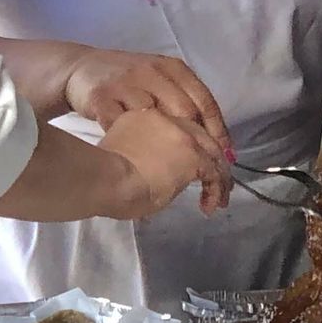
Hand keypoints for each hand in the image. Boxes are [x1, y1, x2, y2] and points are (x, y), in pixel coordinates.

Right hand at [64, 48, 232, 154]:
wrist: (81, 68)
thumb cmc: (129, 81)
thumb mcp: (160, 81)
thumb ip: (184, 102)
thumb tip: (216, 140)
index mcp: (173, 69)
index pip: (205, 101)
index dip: (218, 131)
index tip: (226, 156)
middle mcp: (153, 73)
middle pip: (185, 112)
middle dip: (197, 143)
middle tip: (202, 169)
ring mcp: (127, 84)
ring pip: (155, 121)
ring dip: (164, 148)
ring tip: (170, 169)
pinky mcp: (102, 97)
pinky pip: (121, 126)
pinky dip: (131, 144)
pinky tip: (136, 158)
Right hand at [98, 108, 231, 218]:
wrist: (104, 178)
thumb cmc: (103, 176)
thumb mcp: (122, 156)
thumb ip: (141, 156)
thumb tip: (151, 174)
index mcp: (146, 117)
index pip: (178, 128)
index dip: (189, 147)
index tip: (191, 168)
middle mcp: (168, 119)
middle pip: (201, 136)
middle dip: (212, 160)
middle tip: (216, 182)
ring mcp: (182, 135)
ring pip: (212, 153)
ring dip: (218, 177)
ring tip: (218, 199)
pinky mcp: (193, 155)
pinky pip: (214, 173)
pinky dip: (216, 190)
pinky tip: (210, 205)